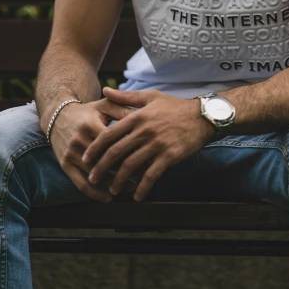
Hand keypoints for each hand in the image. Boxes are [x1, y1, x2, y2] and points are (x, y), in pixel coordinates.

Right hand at [48, 96, 136, 202]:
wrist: (58, 116)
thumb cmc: (88, 112)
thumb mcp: (104, 106)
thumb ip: (122, 110)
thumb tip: (144, 116)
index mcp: (90, 124)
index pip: (113, 142)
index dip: (131, 150)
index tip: (147, 156)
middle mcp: (79, 140)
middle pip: (106, 160)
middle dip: (126, 169)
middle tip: (144, 174)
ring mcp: (71, 154)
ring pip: (95, 174)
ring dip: (115, 183)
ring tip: (132, 186)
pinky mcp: (65, 165)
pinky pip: (80, 184)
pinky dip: (95, 194)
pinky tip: (109, 198)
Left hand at [82, 87, 215, 201]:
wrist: (202, 116)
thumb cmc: (175, 106)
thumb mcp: (150, 97)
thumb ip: (125, 97)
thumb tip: (104, 91)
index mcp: (137, 116)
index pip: (109, 134)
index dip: (95, 148)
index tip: (86, 159)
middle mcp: (144, 130)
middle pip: (116, 152)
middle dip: (101, 168)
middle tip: (93, 178)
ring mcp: (157, 144)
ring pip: (131, 166)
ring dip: (119, 181)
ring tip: (112, 190)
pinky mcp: (169, 156)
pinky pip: (152, 175)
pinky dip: (143, 188)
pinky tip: (137, 196)